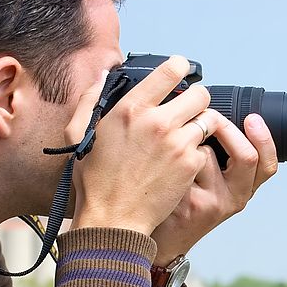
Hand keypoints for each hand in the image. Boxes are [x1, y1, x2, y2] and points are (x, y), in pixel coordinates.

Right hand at [66, 56, 216, 235]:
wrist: (113, 219)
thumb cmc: (94, 180)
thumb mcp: (79, 134)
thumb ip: (90, 99)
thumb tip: (103, 74)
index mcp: (131, 109)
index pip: (171, 71)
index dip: (180, 68)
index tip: (181, 71)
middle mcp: (158, 122)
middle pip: (200, 93)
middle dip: (195, 100)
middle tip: (187, 110)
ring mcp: (177, 144)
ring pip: (207, 120)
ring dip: (199, 126)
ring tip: (185, 137)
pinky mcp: (190, 165)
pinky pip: (205, 148)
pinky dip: (197, 153)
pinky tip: (181, 162)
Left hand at [150, 112, 278, 267]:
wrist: (162, 239)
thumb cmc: (186, 207)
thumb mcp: (215, 189)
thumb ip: (227, 163)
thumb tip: (223, 119)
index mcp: (242, 192)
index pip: (267, 164)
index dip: (264, 139)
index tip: (253, 118)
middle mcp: (232, 200)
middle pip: (247, 156)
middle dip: (227, 127)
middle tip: (209, 116)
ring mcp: (210, 202)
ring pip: (206, 153)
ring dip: (189, 143)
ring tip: (177, 154)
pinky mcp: (187, 202)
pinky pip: (181, 162)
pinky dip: (170, 155)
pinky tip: (162, 167)